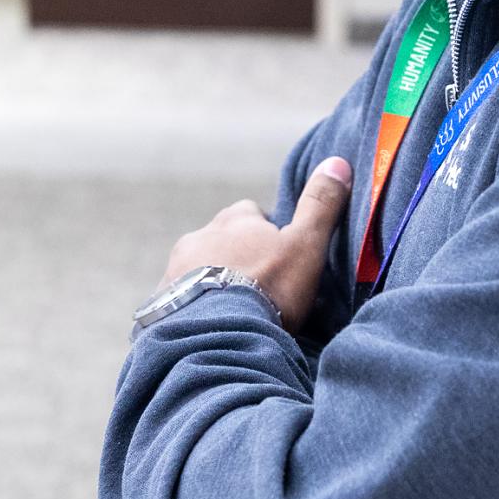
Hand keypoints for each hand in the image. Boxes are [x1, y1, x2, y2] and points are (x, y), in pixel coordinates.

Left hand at [157, 157, 353, 331]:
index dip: (268, 235)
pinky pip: (181, 301)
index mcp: (234, 219)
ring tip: (235, 313)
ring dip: (213, 284)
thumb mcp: (306, 245)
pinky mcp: (161, 304)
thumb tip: (338, 162)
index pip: (252, 215)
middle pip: (222, 241)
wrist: (217, 336)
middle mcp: (199, 236)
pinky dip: (195, 309)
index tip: (281, 258)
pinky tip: (211, 328)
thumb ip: (320, 205)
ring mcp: (175, 270)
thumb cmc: (268, 288)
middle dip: (237, 259)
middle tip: (259, 289)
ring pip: (198, 270)